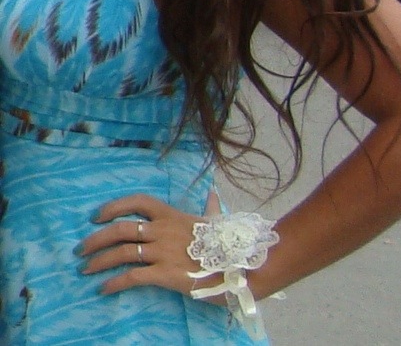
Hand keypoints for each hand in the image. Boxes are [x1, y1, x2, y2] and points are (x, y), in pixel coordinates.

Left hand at [75, 192, 223, 299]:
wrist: (237, 265)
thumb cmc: (226, 242)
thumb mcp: (215, 220)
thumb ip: (209, 207)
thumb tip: (213, 194)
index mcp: (171, 214)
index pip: (138, 201)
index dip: (114, 206)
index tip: (96, 215)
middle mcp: (162, 229)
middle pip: (121, 228)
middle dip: (96, 238)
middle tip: (81, 249)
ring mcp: (162, 251)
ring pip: (122, 252)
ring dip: (99, 261)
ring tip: (86, 270)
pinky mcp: (164, 273)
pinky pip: (132, 277)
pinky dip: (114, 283)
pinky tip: (103, 289)